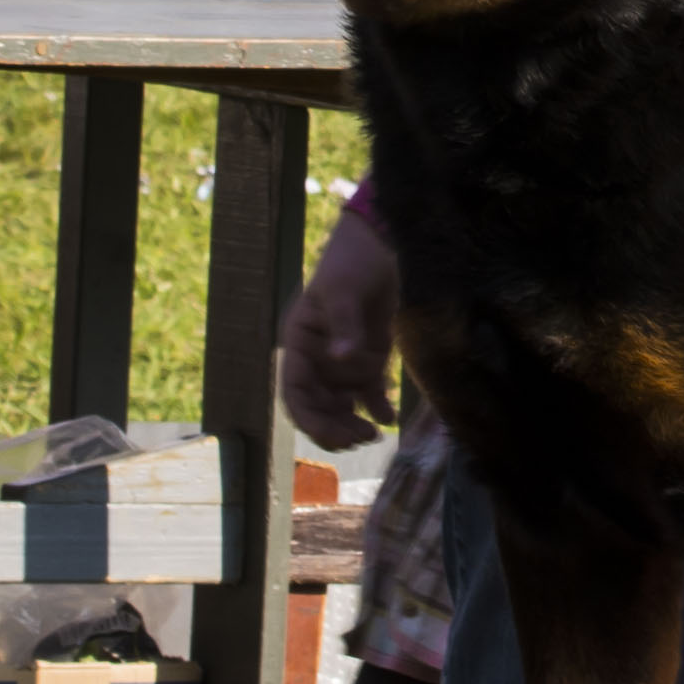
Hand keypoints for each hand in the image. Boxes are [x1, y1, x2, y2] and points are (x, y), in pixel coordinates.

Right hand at [277, 205, 401, 453]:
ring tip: (373, 435)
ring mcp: (344, 360)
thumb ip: (345, 324)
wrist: (383, 244)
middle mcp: (318, 357)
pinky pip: (369, 392)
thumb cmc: (353, 261)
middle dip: (334, 427)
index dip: (308, 417)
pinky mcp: (370, 358)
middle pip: (318, 404)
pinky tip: (388, 420)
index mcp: (300, 342)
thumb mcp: (344, 289)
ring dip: (353, 423)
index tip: (332, 434)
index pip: (295, 390)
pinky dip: (377, 409)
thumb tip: (343, 359)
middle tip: (359, 440)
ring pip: (341, 404)